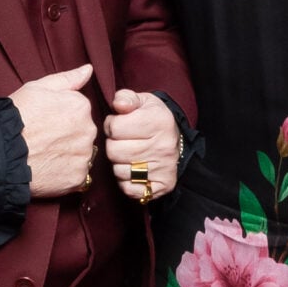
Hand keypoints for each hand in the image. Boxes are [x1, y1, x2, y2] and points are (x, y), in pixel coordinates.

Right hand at [11, 63, 96, 197]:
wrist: (2, 152)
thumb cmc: (16, 117)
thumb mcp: (38, 88)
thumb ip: (68, 79)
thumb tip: (88, 69)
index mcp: (81, 106)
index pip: (80, 110)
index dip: (61, 116)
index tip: (46, 122)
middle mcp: (89, 130)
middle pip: (83, 132)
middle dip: (68, 136)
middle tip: (44, 140)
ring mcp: (84, 155)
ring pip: (81, 154)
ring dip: (68, 155)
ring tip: (45, 155)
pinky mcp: (78, 177)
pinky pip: (77, 175)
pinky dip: (65, 174)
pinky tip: (49, 169)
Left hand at [103, 89, 179, 203]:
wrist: (176, 139)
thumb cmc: (152, 118)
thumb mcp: (142, 101)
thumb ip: (126, 97)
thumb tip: (119, 104)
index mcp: (158, 121)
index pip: (114, 127)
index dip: (111, 125)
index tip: (119, 125)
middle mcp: (163, 146)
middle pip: (114, 151)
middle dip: (113, 145)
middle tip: (123, 141)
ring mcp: (163, 168)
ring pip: (119, 171)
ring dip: (118, 163)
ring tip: (128, 154)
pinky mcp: (162, 186)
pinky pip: (129, 188)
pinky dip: (125, 181)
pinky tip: (133, 170)